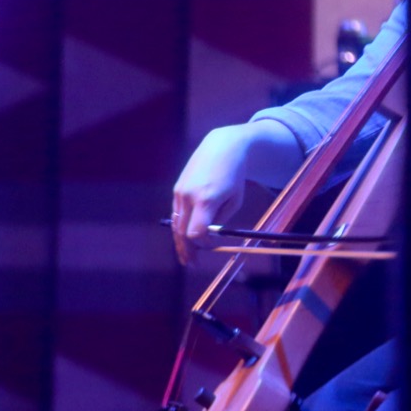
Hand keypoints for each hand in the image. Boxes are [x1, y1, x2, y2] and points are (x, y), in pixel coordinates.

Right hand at [170, 125, 263, 265]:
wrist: (222, 147)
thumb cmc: (234, 174)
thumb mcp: (235, 199)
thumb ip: (220, 218)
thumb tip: (208, 234)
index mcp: (206, 200)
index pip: (195, 232)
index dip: (202, 245)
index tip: (211, 247)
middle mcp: (188, 196)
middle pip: (181, 231)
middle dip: (187, 249)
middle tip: (191, 263)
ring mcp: (180, 191)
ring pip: (176, 223)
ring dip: (180, 241)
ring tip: (186, 256)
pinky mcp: (177, 188)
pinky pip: (176, 212)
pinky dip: (180, 226)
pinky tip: (184, 236)